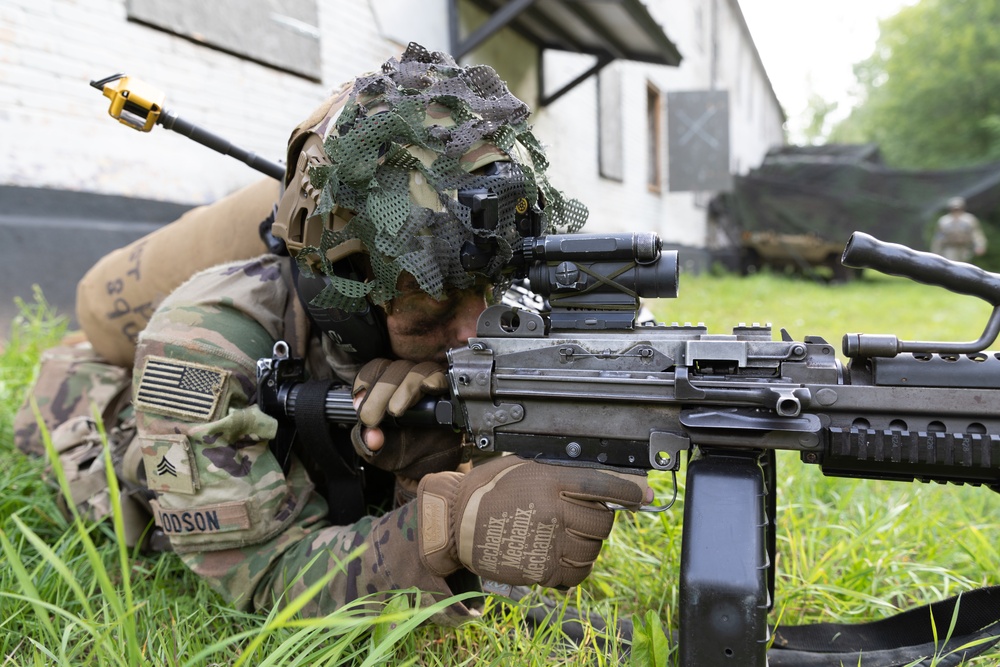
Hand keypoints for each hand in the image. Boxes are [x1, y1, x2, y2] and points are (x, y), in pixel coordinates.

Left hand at [351, 359, 462, 478]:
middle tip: (371, 417)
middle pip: (395, 369)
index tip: (359, 404)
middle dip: (379, 393)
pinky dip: (434, 380)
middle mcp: (407, 382)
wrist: (427, 469)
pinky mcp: (448, 395)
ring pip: (417, 371)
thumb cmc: (401, 453)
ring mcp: (429, 386)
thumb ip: (366, 442)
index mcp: (387, 388)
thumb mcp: (376, 451)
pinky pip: (442, 378)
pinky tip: (428, 387)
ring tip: (395, 410)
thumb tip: (370, 435)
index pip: (376, 369)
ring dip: (405, 389)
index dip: (365, 381)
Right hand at [417, 456, 649, 588]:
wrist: (455, 524)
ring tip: (567, 536)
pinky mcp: (542, 568)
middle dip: (601, 519)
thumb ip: (557, 471)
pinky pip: (578, 572)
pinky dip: (577, 566)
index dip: (628, 490)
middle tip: (585, 517)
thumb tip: (597, 477)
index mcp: (549, 479)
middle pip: (602, 520)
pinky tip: (564, 556)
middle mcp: (554, 509)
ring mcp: (550, 541)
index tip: (643, 494)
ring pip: (593, 547)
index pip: (601, 484)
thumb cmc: (486, 491)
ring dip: (587, 543)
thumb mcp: (521, 466)